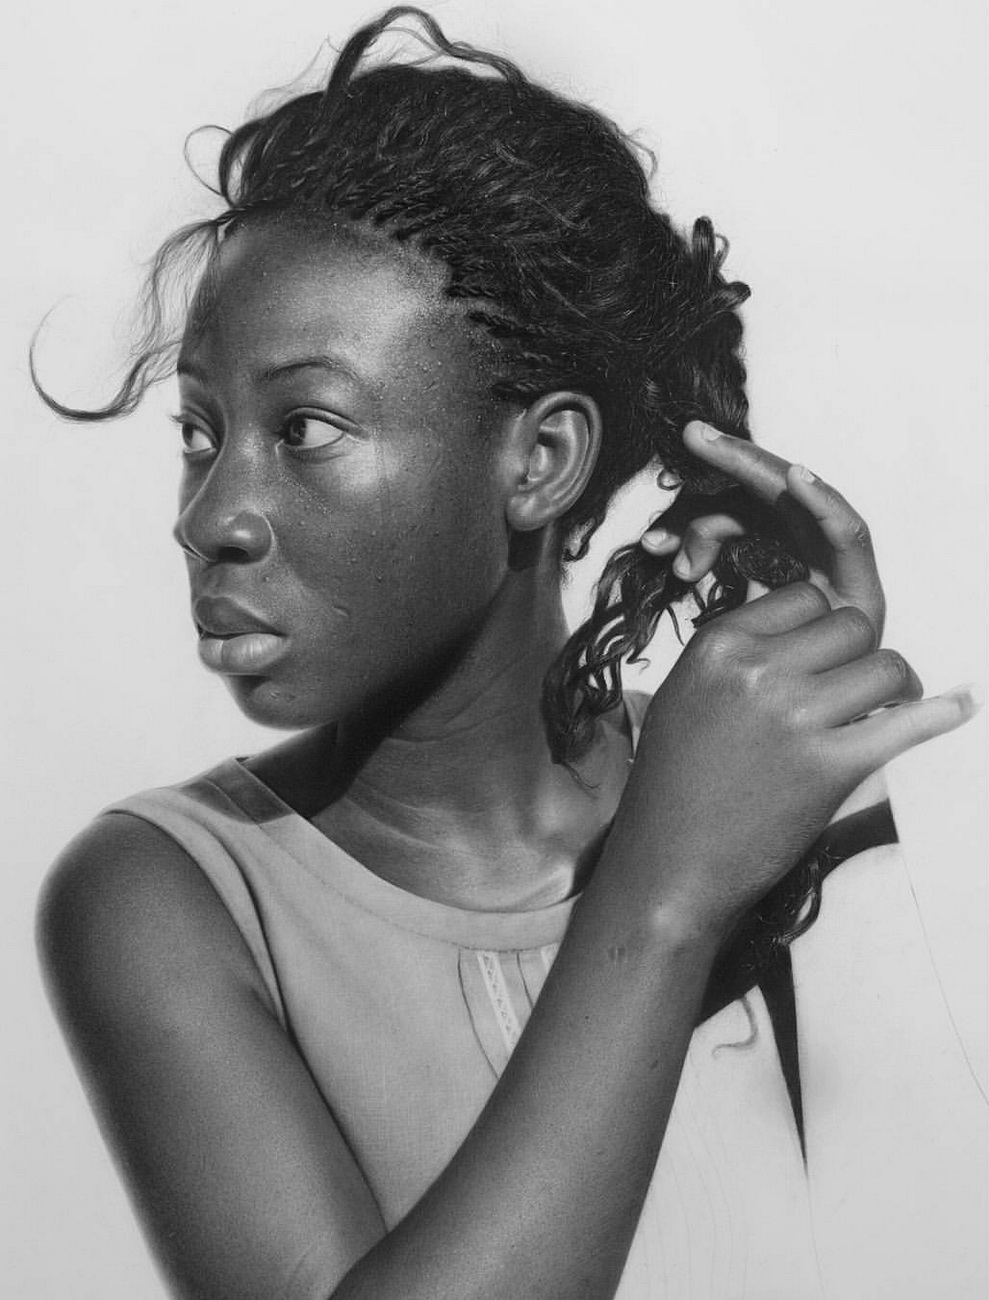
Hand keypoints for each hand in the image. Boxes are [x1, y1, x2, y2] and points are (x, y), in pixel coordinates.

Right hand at [616, 423, 977, 938]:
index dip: (821, 625)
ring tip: (883, 708)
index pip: (804, 597)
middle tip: (850, 686)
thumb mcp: (682, 695)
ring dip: (891, 686)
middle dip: (858, 653)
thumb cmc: (670, 785)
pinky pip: (906, 723)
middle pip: (850, 625)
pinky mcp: (830, 767)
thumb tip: (798, 630)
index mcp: (717, 647)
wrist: (669, 864)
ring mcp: (796, 718)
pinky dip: (939, 713)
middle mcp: (757, 672)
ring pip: (884, 664)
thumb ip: (735, 655)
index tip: (821, 655)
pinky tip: (959, 705)